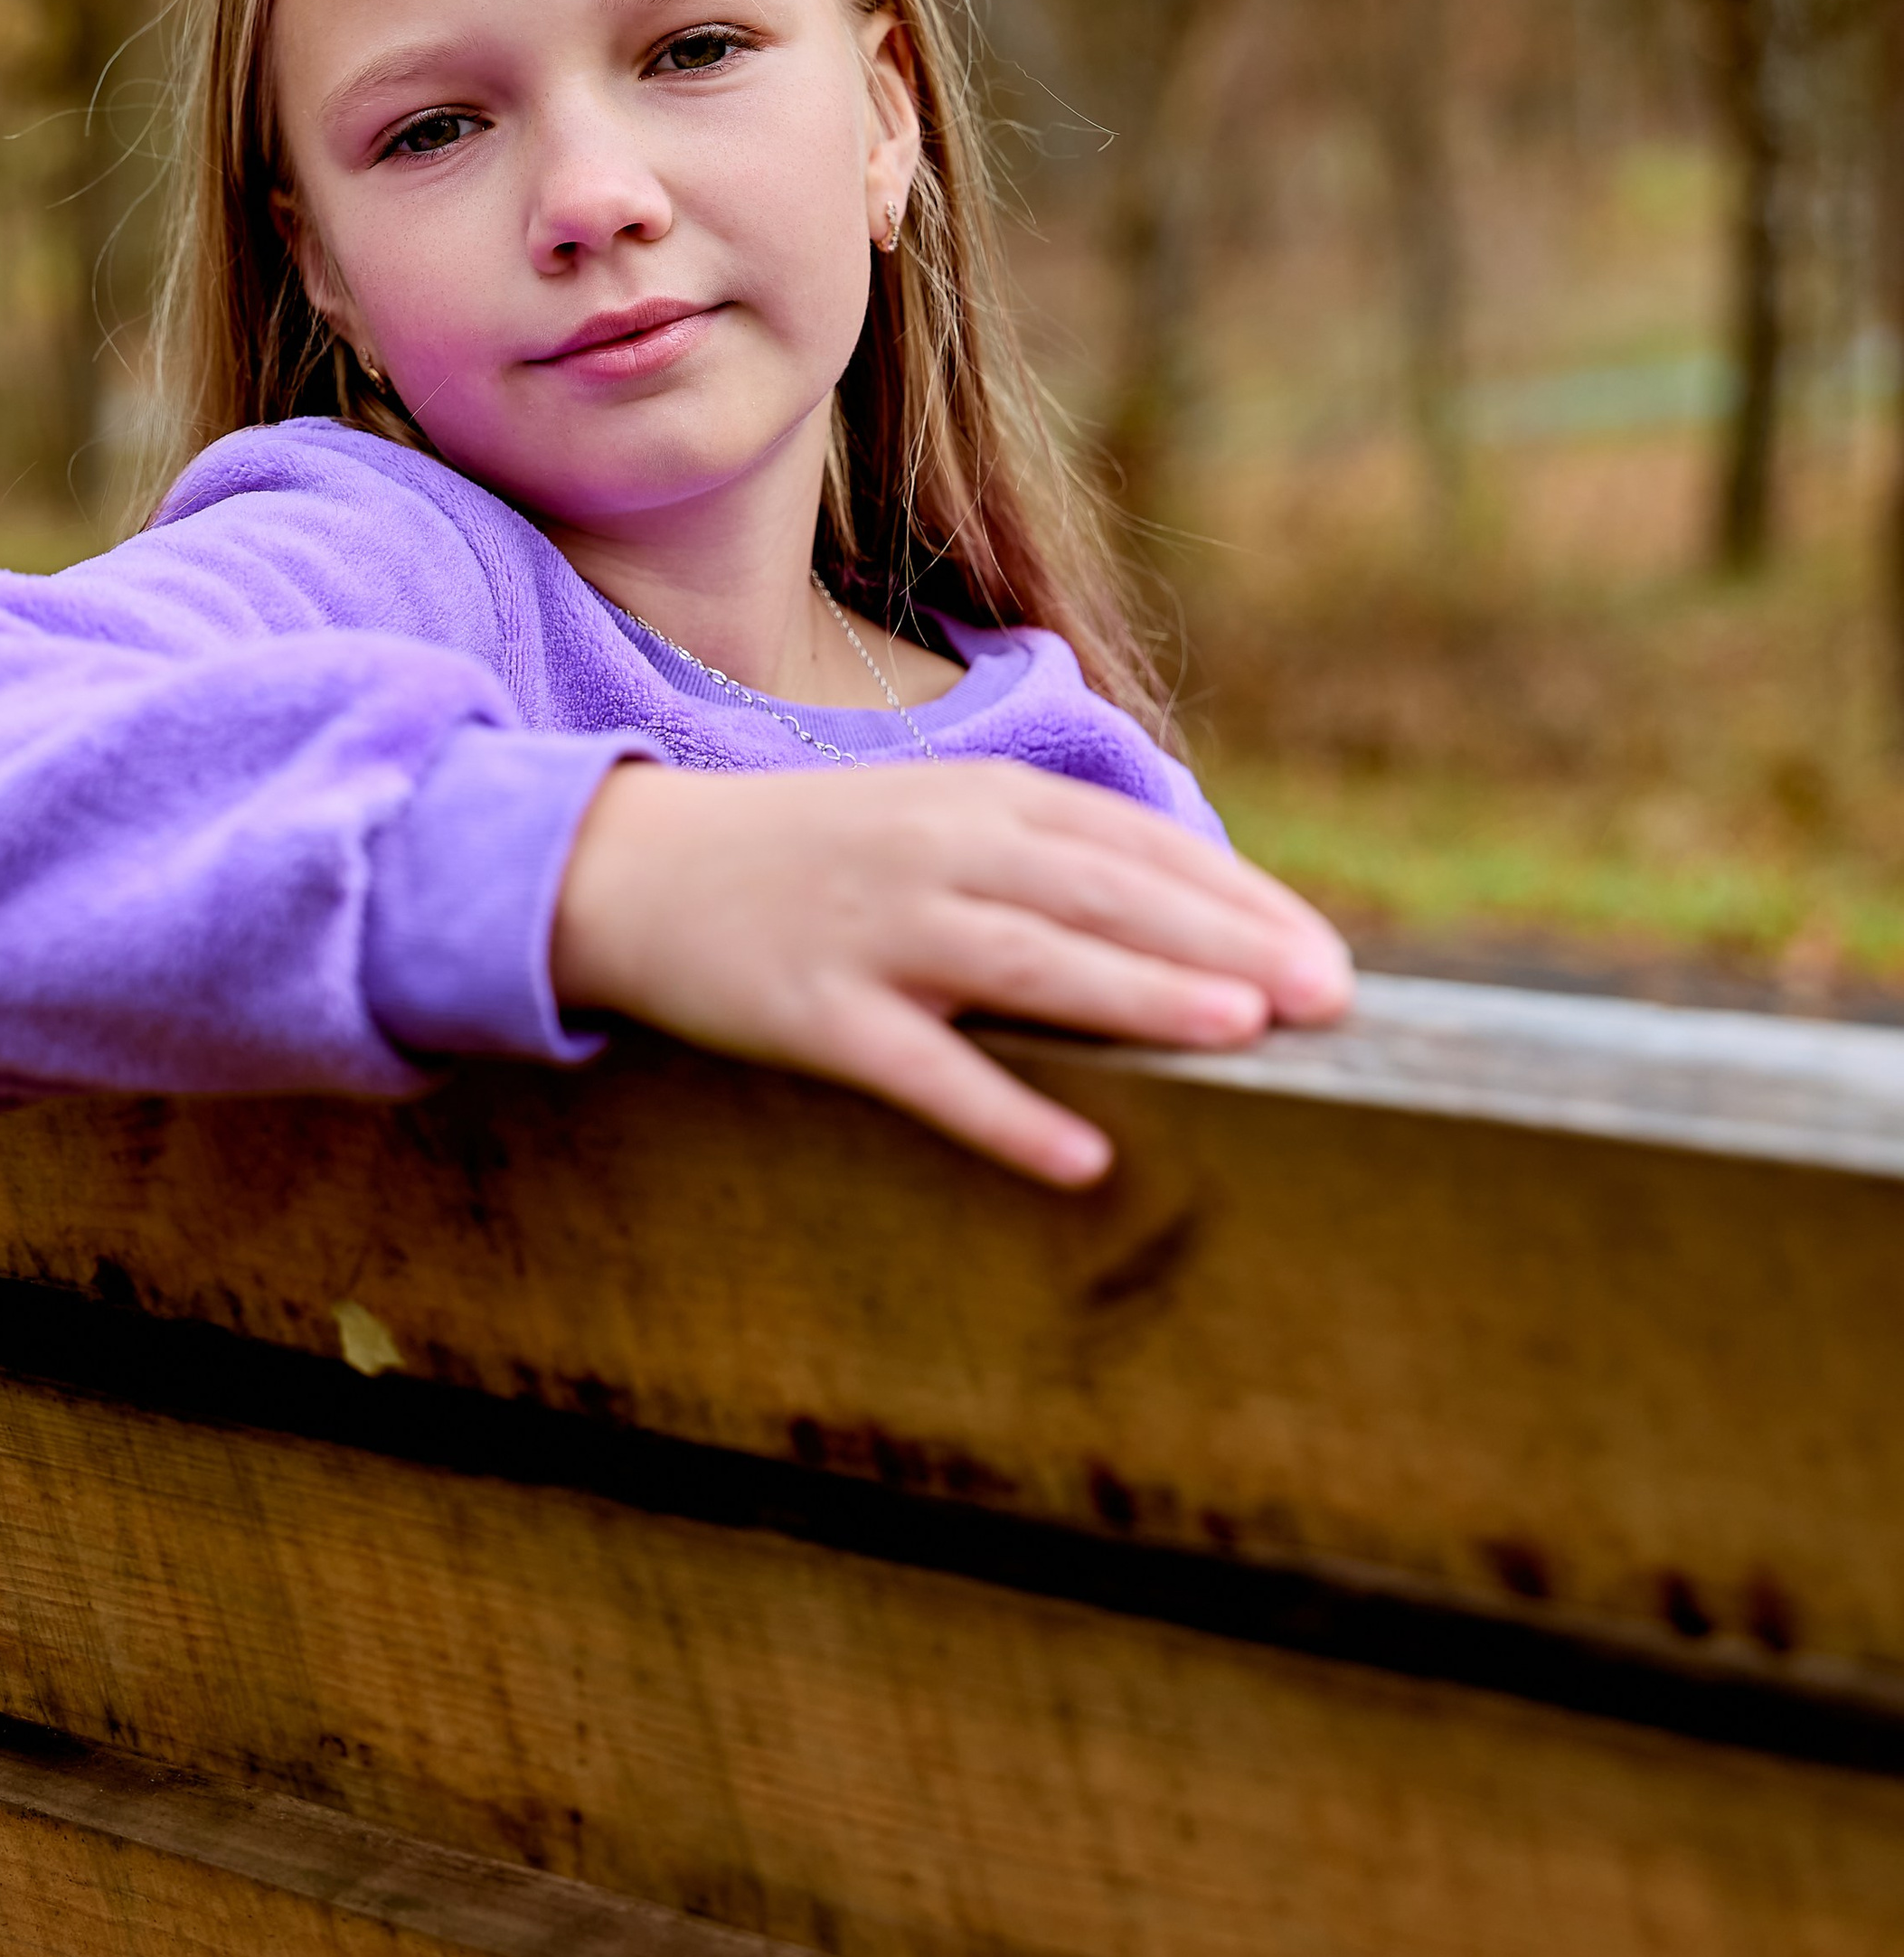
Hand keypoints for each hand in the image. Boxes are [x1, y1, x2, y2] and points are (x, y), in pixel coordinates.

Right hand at [550, 761, 1350, 1187]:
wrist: (626, 866)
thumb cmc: (804, 855)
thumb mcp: (926, 817)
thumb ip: (1037, 852)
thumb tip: (1179, 914)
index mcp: (975, 799)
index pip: (1132, 844)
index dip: (1236, 896)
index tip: (1323, 951)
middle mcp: (935, 850)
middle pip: (1103, 894)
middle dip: (1225, 942)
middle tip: (1330, 995)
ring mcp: (875, 929)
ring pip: (1030, 960)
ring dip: (1141, 992)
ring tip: (1243, 1030)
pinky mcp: (815, 1012)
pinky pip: (924, 1070)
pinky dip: (1005, 1114)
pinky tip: (1083, 1157)